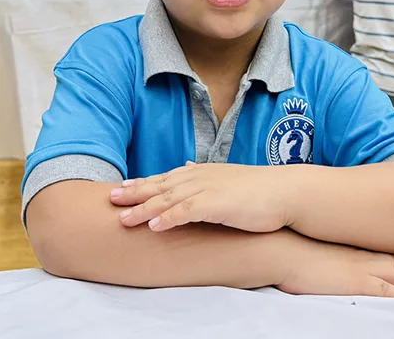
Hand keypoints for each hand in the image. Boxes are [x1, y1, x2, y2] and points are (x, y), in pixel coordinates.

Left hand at [110, 163, 291, 231]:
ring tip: (123, 219)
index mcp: (201, 173)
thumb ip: (204, 175)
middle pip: (160, 186)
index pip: (164, 178)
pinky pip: (188, 211)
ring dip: (144, 208)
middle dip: (134, 193)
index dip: (141, 184)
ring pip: (168, 198)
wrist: (284, 191)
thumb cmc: (257, 189)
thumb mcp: (226, 178)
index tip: (121, 188)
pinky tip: (154, 226)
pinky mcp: (218, 203)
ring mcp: (208, 189)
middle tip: (110, 198)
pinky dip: (169, 217)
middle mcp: (200, 177)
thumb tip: (188, 166)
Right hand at [276, 231, 393, 297]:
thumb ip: (318, 246)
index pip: (380, 250)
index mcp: (346, 245)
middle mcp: (356, 254)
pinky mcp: (353, 282)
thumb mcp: (307, 240)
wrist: (279, 247)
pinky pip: (384, 290)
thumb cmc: (287, 243)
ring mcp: (357, 268)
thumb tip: (316, 249)